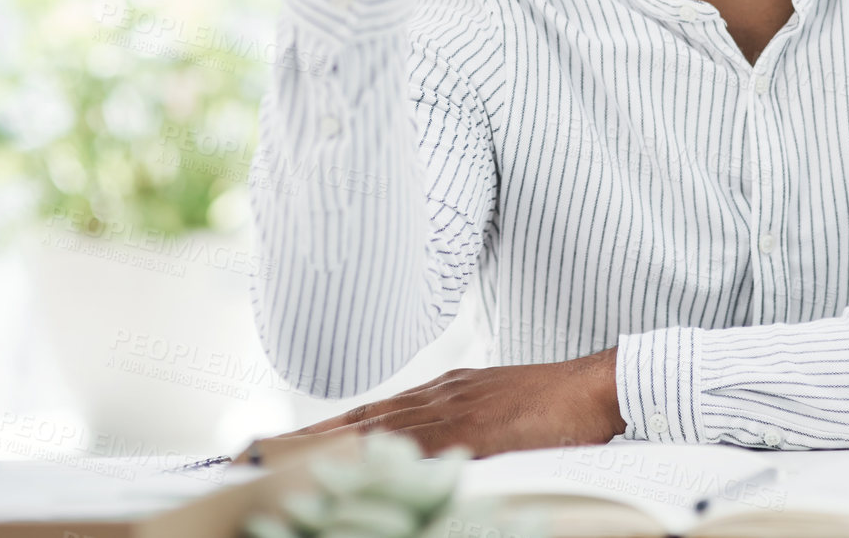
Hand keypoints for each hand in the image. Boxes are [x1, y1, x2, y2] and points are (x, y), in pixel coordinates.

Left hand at [280, 348, 626, 457]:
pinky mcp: (476, 429)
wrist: (597, 385)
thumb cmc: (555, 402)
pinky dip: (379, 454)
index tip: (274, 445)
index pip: (367, 417)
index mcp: (442, 394)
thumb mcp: (495, 406)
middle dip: (304, 441)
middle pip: (358, 423)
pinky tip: (349, 463)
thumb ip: (459, 423)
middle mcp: (438, 398)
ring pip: (375, 431)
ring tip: (276, 459)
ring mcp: (454, 411)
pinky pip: (418, 446)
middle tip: (250, 454)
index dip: (319, 434)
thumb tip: (429, 452)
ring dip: (324, 446)